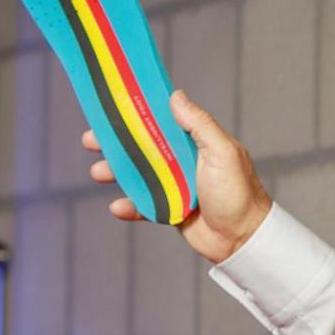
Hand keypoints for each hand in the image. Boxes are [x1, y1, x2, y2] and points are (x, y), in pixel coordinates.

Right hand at [80, 88, 272, 263]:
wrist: (243, 238)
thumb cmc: (238, 192)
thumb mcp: (222, 152)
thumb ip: (199, 125)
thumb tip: (176, 96)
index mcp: (193, 142)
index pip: (160, 120)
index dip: (136, 113)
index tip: (111, 106)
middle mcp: (182, 160)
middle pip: (141, 146)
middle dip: (115, 143)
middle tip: (90, 140)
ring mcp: (174, 185)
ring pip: (137, 175)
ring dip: (115, 172)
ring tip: (98, 172)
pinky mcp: (170, 209)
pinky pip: (143, 205)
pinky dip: (129, 206)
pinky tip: (117, 207)